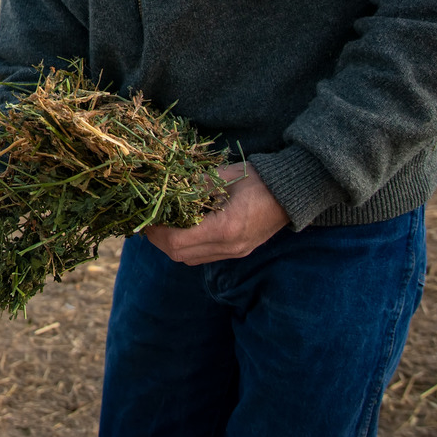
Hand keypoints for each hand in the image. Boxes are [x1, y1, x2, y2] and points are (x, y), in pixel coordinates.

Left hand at [143, 162, 288, 264]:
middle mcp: (229, 247)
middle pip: (180, 255)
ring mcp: (235, 252)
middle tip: (151, 222)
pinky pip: (205, 256)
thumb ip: (192, 187)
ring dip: (173, 245)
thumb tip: (164, 190)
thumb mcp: (221, 178)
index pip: (177, 241)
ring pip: (191, 259)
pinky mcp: (239, 251)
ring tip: (165, 224)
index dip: (156, 231)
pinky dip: (189, 246)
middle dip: (160, 240)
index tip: (146, 217)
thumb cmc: (257, 180)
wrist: (290, 193)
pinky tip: (185, 228)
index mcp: (224, 229)